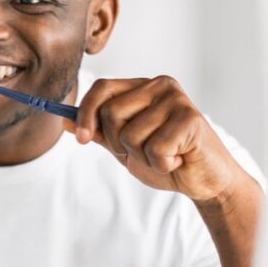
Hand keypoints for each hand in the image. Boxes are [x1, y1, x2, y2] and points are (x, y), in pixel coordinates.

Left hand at [64, 76, 244, 201]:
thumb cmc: (166, 160)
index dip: (85, 114)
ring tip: (165, 155)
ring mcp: (177, 100)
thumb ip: (98, 131)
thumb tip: (62, 119)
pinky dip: (161, 164)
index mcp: (142, 87)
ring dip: (142, 157)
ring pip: (130, 135)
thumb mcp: (124, 145)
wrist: (205, 181)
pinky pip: (154, 149)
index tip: (82, 139)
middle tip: (144, 151)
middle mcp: (160, 86)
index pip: (101, 89)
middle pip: (110, 113)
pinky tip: (178, 160)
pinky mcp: (191, 119)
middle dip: (119, 143)